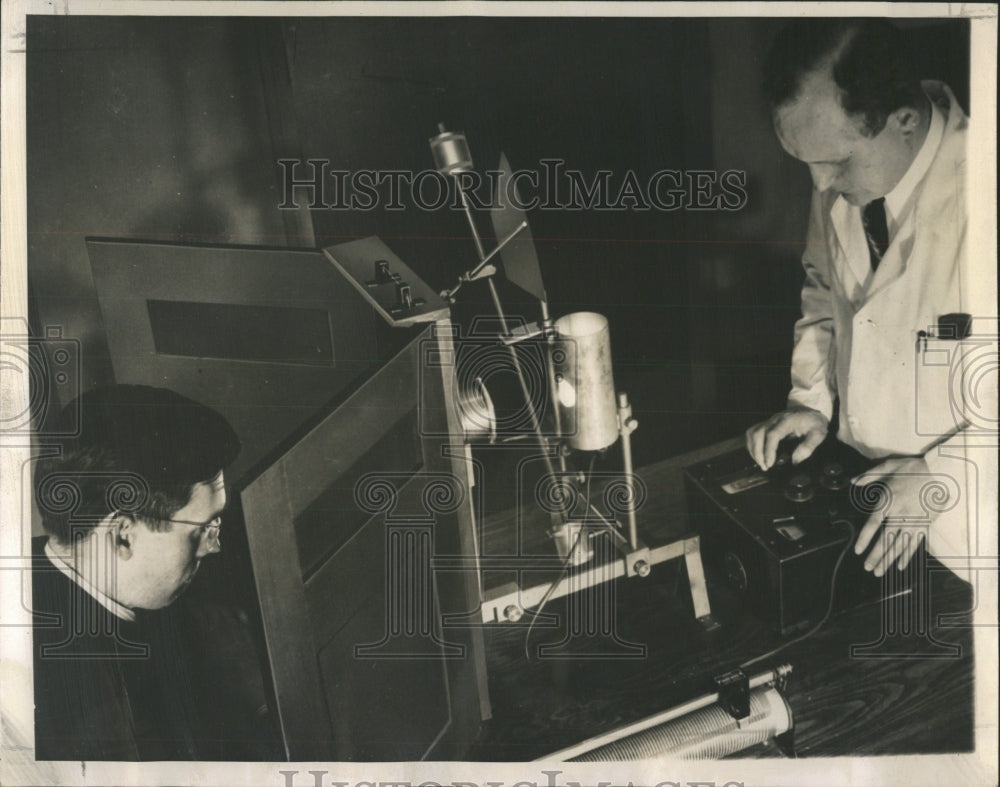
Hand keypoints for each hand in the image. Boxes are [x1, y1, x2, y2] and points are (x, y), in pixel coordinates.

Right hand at [745, 408, 828, 469]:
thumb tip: (795, 460)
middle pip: (758, 433)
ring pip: (752, 432)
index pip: (772, 435)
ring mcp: (769, 421)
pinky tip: (757, 454)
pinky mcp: (766, 423)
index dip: (769, 450)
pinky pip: (752, 432)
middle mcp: (775, 419)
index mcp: (788, 421)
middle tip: (764, 466)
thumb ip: (809, 446)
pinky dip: (752, 444)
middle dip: (758, 452)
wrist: (810, 410)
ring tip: (760, 462)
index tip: (770, 463)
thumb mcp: (818, 434)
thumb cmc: (814, 423)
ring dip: (753, 449)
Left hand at [853, 456, 933, 574]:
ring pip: (899, 545)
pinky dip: (907, 555)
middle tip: (867, 568)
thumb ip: (869, 475)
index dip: (864, 539)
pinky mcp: (926, 524)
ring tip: (879, 572)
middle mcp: (900, 514)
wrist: (942, 472)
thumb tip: (853, 481)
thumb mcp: (889, 466)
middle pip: (886, 539)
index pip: (873, 524)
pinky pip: (915, 543)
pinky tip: (900, 566)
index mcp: (888, 501)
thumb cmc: (914, 468)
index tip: (857, 550)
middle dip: (875, 556)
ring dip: (889, 560)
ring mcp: (914, 521)